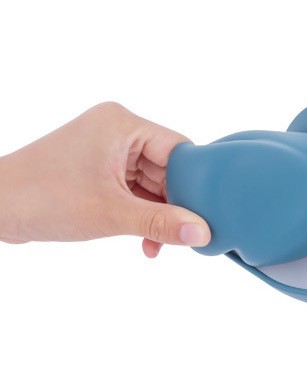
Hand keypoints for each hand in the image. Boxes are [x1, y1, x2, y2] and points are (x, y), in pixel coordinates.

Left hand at [0, 102, 210, 257]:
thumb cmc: (40, 198)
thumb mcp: (110, 213)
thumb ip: (161, 222)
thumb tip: (202, 233)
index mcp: (122, 124)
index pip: (178, 150)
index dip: (194, 183)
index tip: (205, 215)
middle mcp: (117, 131)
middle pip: (168, 168)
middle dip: (174, 204)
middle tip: (184, 236)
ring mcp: (107, 150)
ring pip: (152, 183)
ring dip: (157, 214)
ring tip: (160, 244)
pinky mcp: (98, 169)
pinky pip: (134, 190)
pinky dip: (141, 213)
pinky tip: (145, 241)